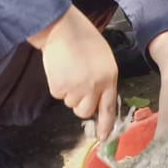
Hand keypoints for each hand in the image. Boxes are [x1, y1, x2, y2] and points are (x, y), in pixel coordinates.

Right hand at [29, 7, 118, 135]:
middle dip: (80, 104)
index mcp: (110, 78)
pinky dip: (57, 85)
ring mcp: (77, 88)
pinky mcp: (59, 87)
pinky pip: (58, 95)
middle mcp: (95, 87)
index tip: (103, 137)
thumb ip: (103, 81)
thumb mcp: (103, 60)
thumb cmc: (85, 41)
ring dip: (69, 92)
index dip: (105, 124)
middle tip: (77, 85)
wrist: (64, 30)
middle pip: (85, 111)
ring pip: (70, 103)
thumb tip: (97, 99)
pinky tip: (61, 70)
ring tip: (70, 71)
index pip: (109, 107)